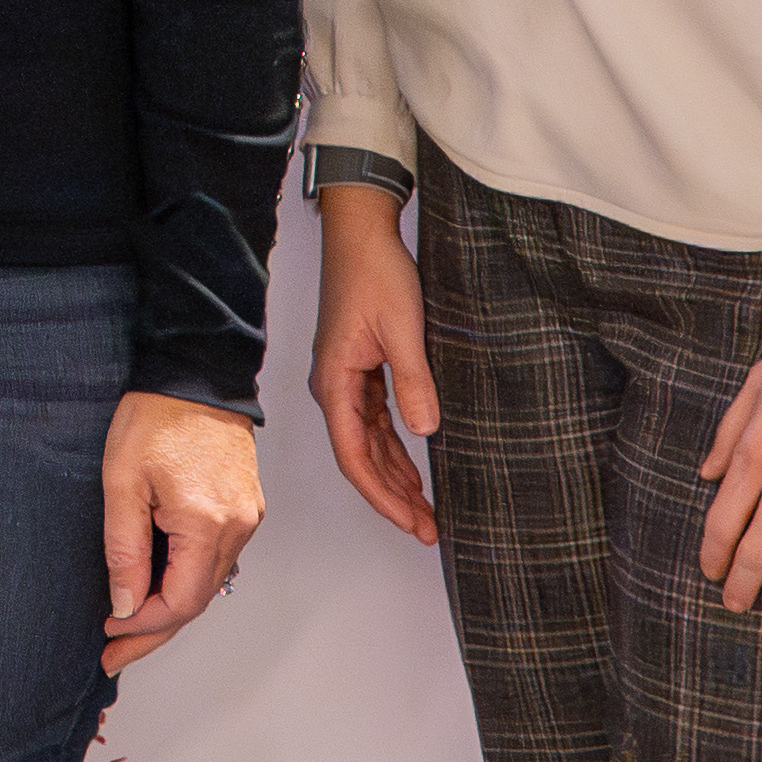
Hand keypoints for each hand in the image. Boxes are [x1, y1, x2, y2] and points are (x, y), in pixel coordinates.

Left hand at [98, 389, 263, 666]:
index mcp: (208, 524)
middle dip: (153, 632)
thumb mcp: (122, 483)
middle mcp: (238, 528)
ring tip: (128, 630)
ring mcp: (246, 519)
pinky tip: (156, 589)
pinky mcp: (244, 508)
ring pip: (207, 584)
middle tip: (114, 655)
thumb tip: (126, 606)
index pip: (179, 601)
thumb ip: (125, 550)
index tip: (107, 631)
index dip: (141, 625)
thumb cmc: (155, 418)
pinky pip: (215, 561)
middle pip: (196, 601)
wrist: (195, 374)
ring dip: (169, 609)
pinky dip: (185, 581)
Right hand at [306, 183, 439, 547]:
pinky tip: (414, 469)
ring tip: (425, 511)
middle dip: (392, 498)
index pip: (354, 457)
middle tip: (427, 529)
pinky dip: (394, 450)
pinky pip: (375, 423)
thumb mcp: (402, 329)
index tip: (410, 522)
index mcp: (334, 383)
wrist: (361, 233)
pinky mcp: (360, 370)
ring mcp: (346, 381)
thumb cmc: (374, 272)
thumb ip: (413, 382)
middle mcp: (334, 388)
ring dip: (395, 478)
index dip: (382, 496)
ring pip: (368, 445)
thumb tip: (425, 431)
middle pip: (360, 459)